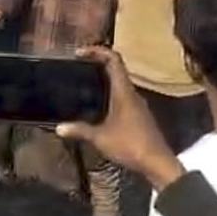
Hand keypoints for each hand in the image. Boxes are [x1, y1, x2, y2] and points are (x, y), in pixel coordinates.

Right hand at [55, 47, 185, 191]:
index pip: (114, 60)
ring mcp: (137, 104)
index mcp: (124, 92)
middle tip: (78, 66)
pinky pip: (122, 96)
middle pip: (116, 69)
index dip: (97, 51)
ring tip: (83, 83)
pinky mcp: (139, 115)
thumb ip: (79, 130)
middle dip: (97, 63)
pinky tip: (97, 105)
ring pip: (120, 83)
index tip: (79, 53)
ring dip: (103, 79)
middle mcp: (132, 93)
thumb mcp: (100, 138)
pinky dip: (109, 93)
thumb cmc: (130, 145)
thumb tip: (58, 128)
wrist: (158, 164)